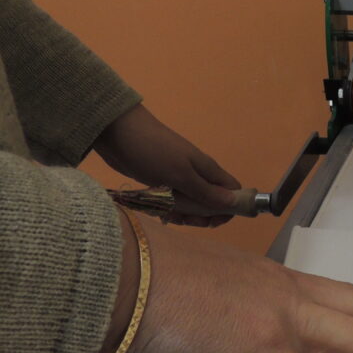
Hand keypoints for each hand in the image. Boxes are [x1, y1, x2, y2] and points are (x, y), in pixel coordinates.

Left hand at [94, 104, 240, 226]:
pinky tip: (157, 211)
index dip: (230, 208)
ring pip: (191, 205)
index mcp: (208, 171)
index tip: (213, 220)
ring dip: (183, 214)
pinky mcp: (162, 182)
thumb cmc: (153, 152)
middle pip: (212, 203)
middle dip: (202, 216)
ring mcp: (179, 179)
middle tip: (184, 218)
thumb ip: (207, 192)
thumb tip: (236, 204)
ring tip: (167, 214)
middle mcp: (198, 175)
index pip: (233, 192)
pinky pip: (173, 202)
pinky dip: (168, 209)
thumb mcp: (181, 175)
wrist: (117, 132)